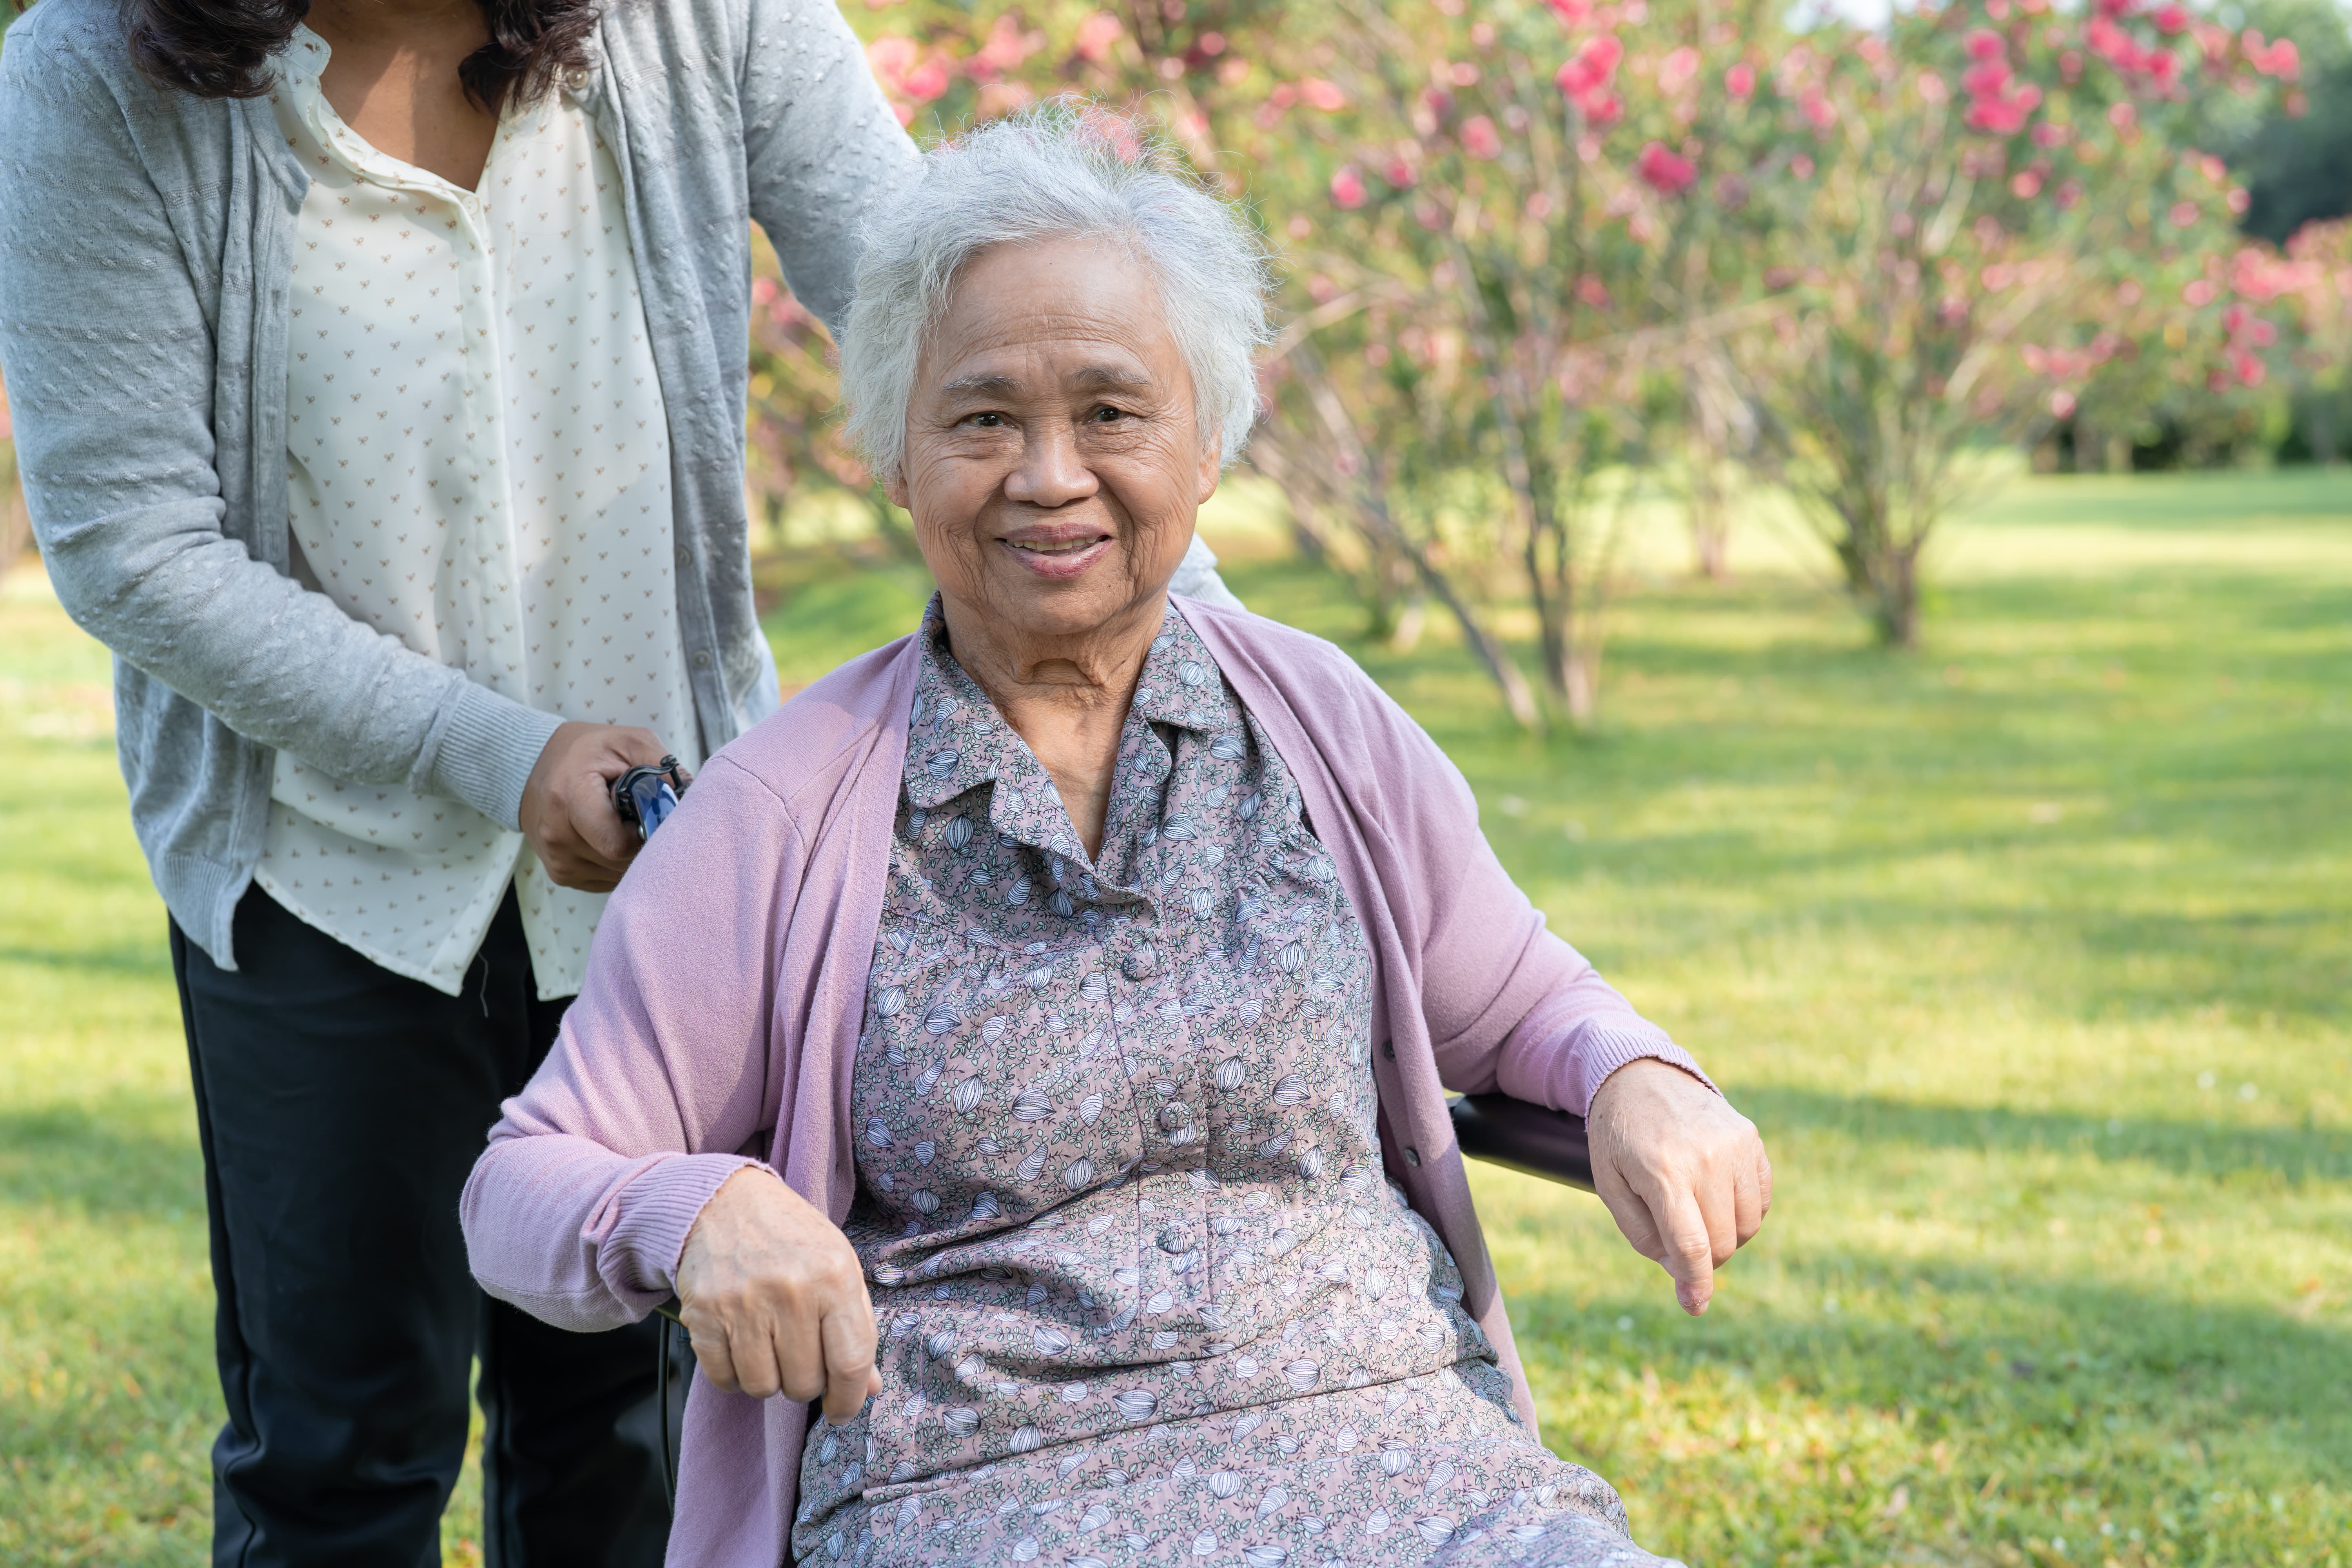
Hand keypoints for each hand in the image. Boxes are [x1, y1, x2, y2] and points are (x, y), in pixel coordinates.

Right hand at [518, 722, 670, 891]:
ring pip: (617, 876)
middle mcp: (557, 836)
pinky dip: (616, 863)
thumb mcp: (627, 741)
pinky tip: (611, 837)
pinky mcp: (561, 875)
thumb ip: (660, 765)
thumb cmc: (587, 752)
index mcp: (570, 799)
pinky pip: (605, 880)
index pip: (618, 845)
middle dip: (642, 843)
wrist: (534, 767)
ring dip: (631, 855)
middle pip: (621, 862)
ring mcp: (557, 860)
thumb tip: (688, 797)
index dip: (645, 833)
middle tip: (641, 817)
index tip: (650, 814)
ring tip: (623, 824)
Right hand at [675, 1167, 881, 1421]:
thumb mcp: (839, 1266)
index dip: (849, 1400)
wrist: (725, 1201)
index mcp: (833, 1276)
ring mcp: (741, 1302)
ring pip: (763, 1387)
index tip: (843, 1410)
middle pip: (804, 1383)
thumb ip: (857, 1327)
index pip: (850, 1362)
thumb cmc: (792, 1238)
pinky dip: (734, 1375)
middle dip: (806, 1383)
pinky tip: (741, 1346)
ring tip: (770, 1347)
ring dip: (770, 1380)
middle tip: (801, 1357)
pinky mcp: (702, 1313)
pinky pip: (724, 1379)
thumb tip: (869, 1388)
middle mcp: (789, 1290)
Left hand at [1587, 1058, 1771, 1315]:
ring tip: (1693, 1214)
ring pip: (1747, 1226)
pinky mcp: (1750, 1138)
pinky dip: (1742, 1212)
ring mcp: (1734, 1145)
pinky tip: (1714, 1196)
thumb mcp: (1611, 1187)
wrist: (1640, 1076)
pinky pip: (1760, 1199)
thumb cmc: (1619, 1138)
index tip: (1694, 1306)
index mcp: (1664, 1172)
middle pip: (1721, 1242)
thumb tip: (1683, 1275)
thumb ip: (1643, 1235)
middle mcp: (1705, 1158)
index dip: (1695, 1283)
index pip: (1692, 1245)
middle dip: (1702, 1260)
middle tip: (1678, 1246)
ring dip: (1724, 1237)